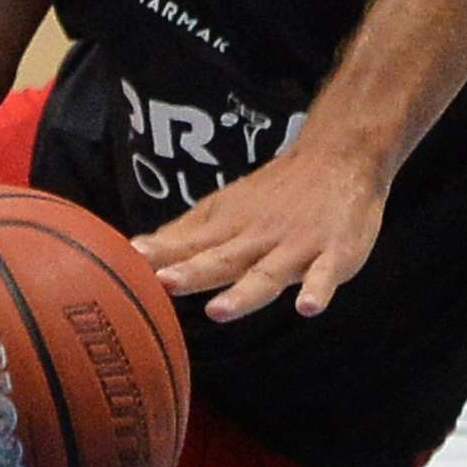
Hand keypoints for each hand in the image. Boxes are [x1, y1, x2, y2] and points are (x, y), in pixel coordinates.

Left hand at [133, 144, 387, 320]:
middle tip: (162, 282)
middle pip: (222, 260)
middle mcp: (258, 238)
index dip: (161, 256)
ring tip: (219, 311)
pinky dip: (318, 289)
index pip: (190, 245)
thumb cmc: (276, 192)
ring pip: (268, 273)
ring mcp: (297, 246)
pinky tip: (308, 307)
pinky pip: (326, 274)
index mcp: (231, 228)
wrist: (339, 155)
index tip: (127, 261)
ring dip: (244, 293)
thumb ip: (188, 235)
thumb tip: (138, 252)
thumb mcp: (228, 208)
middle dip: (193, 273)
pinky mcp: (334, 253)